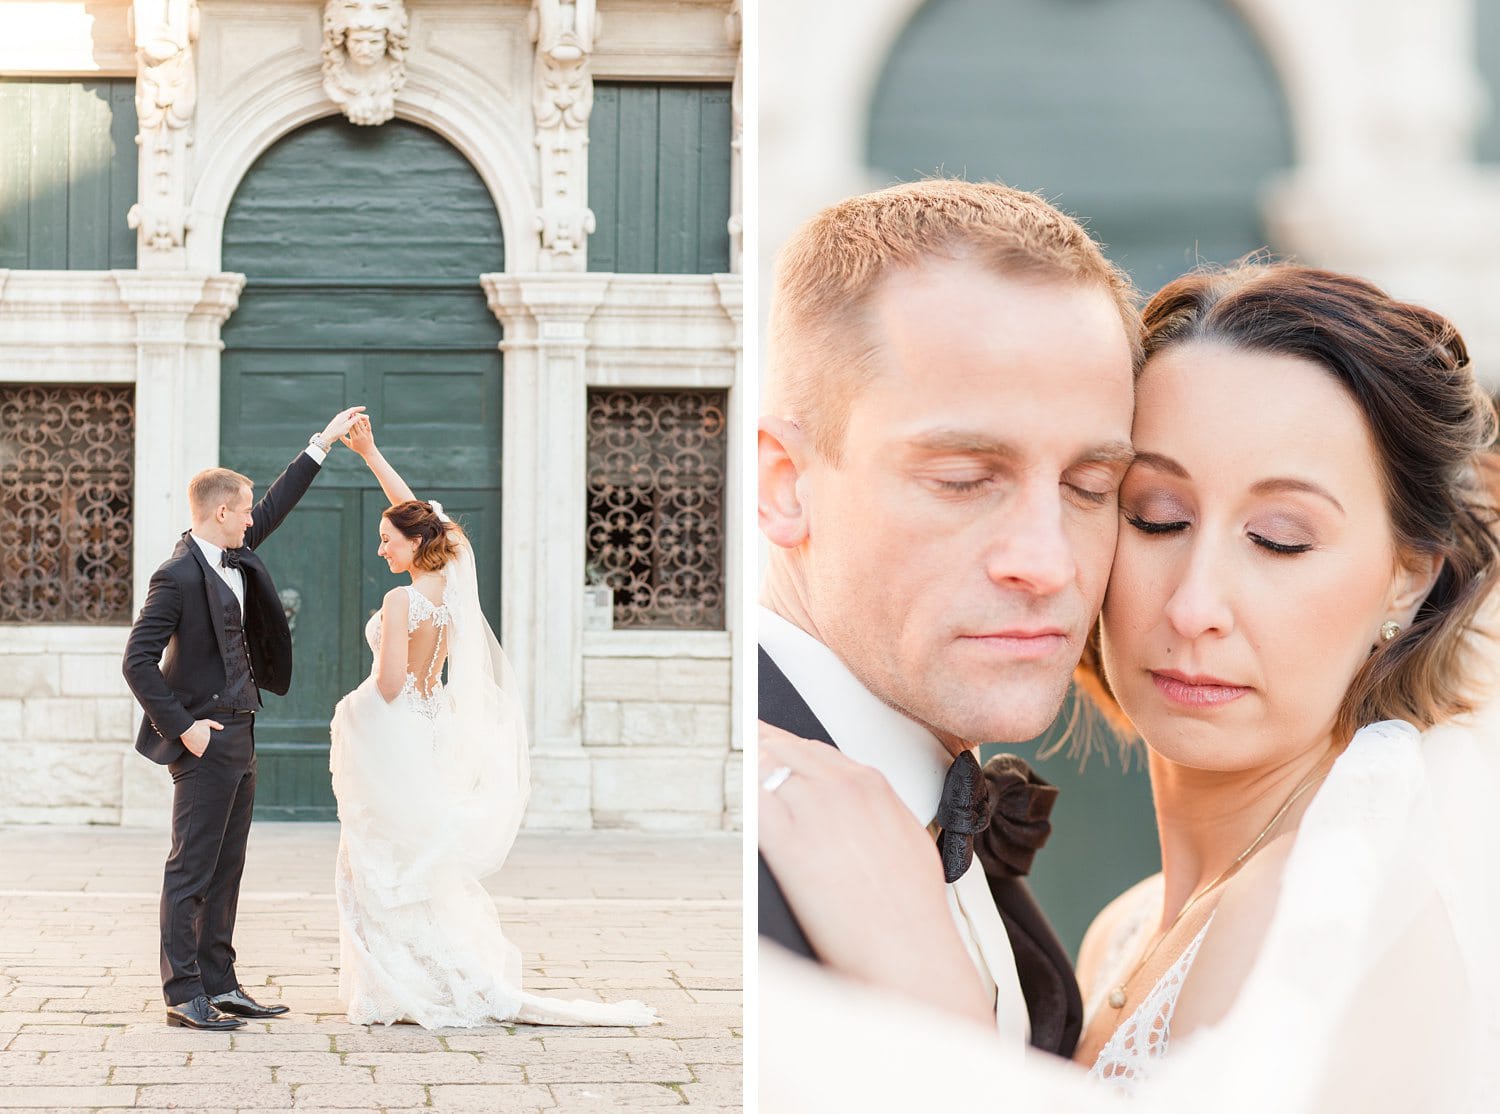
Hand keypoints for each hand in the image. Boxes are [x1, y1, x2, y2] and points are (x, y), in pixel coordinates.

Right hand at [181, 718, 222, 757]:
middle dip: (209, 748)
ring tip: (204, 748)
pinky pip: (198, 755)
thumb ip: (215, 725)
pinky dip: (199, 753)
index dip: (214, 746)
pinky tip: (200, 751)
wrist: (186, 728)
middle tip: (208, 745)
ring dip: (205, 751)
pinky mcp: (193, 750)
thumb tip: (222, 727)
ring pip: (204, 753)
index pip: (214, 746)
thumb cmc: (196, 725)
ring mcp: (199, 749)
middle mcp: (204, 746)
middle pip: (209, 749)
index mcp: (209, 740)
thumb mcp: (207, 722)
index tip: (215, 745)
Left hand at [319, 405, 366, 447]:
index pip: (353, 409)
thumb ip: (353, 420)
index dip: (359, 409)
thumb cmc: (337, 431)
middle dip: (359, 414)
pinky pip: (347, 419)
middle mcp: (341, 415)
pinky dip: (352, 420)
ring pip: (350, 416)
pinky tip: (355, 423)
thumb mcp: (347, 426)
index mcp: (343, 415)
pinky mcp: (338, 422)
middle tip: (366, 417)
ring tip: (362, 420)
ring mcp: (339, 418)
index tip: (365, 408)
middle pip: (352, 412)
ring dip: (356, 417)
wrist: (328, 435)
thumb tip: (359, 416)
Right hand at [341, 413, 374, 455]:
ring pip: (361, 424)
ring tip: (356, 413)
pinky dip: (366, 421)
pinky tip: (364, 416)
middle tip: (350, 413)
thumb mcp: (349, 444)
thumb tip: (336, 433)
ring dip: (358, 418)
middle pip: (356, 426)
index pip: (350, 429)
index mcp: (354, 438)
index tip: (345, 418)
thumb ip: (343, 439)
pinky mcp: (369, 432)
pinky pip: (368, 425)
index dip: (348, 423)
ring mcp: (365, 434)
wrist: (368, 451)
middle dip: (353, 419)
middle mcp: (360, 436)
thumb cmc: (357, 448)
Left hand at [758, 722, 994, 1026]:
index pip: (814, 747)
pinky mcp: (787, 842)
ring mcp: (814, 811)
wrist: (907, 948)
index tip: (769, 745)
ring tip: (734, 769)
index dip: (785, 746)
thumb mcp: (906, 838)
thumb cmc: (912, 908)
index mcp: (871, 784)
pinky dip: (739, 794)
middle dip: (760, 746)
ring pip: (764, 765)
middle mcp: (841, 788)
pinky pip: (750, 800)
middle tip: (741, 746)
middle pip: (783, 747)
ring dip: (747, 767)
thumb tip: (855, 806)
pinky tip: (731, 797)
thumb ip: (876, 809)